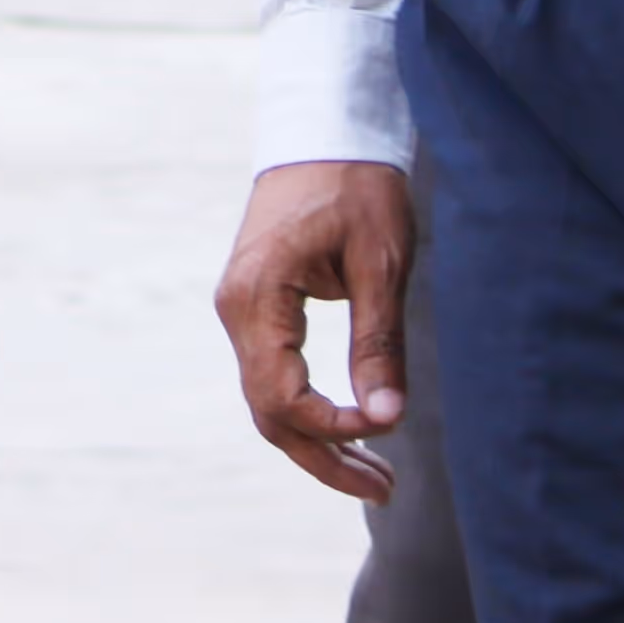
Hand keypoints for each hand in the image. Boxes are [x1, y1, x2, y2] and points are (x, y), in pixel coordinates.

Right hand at [215, 158, 413, 500]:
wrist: (325, 132)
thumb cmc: (357, 186)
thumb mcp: (381, 261)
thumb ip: (378, 341)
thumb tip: (386, 418)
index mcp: (258, 297)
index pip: (282, 395)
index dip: (333, 428)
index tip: (387, 430)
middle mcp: (236, 310)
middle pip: (269, 413)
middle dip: (325, 458)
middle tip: (387, 490)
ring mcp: (241, 311)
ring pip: (270, 401)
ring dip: (320, 442)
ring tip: (379, 476)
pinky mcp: (257, 309)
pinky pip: (274, 376)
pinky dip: (310, 411)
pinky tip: (352, 431)